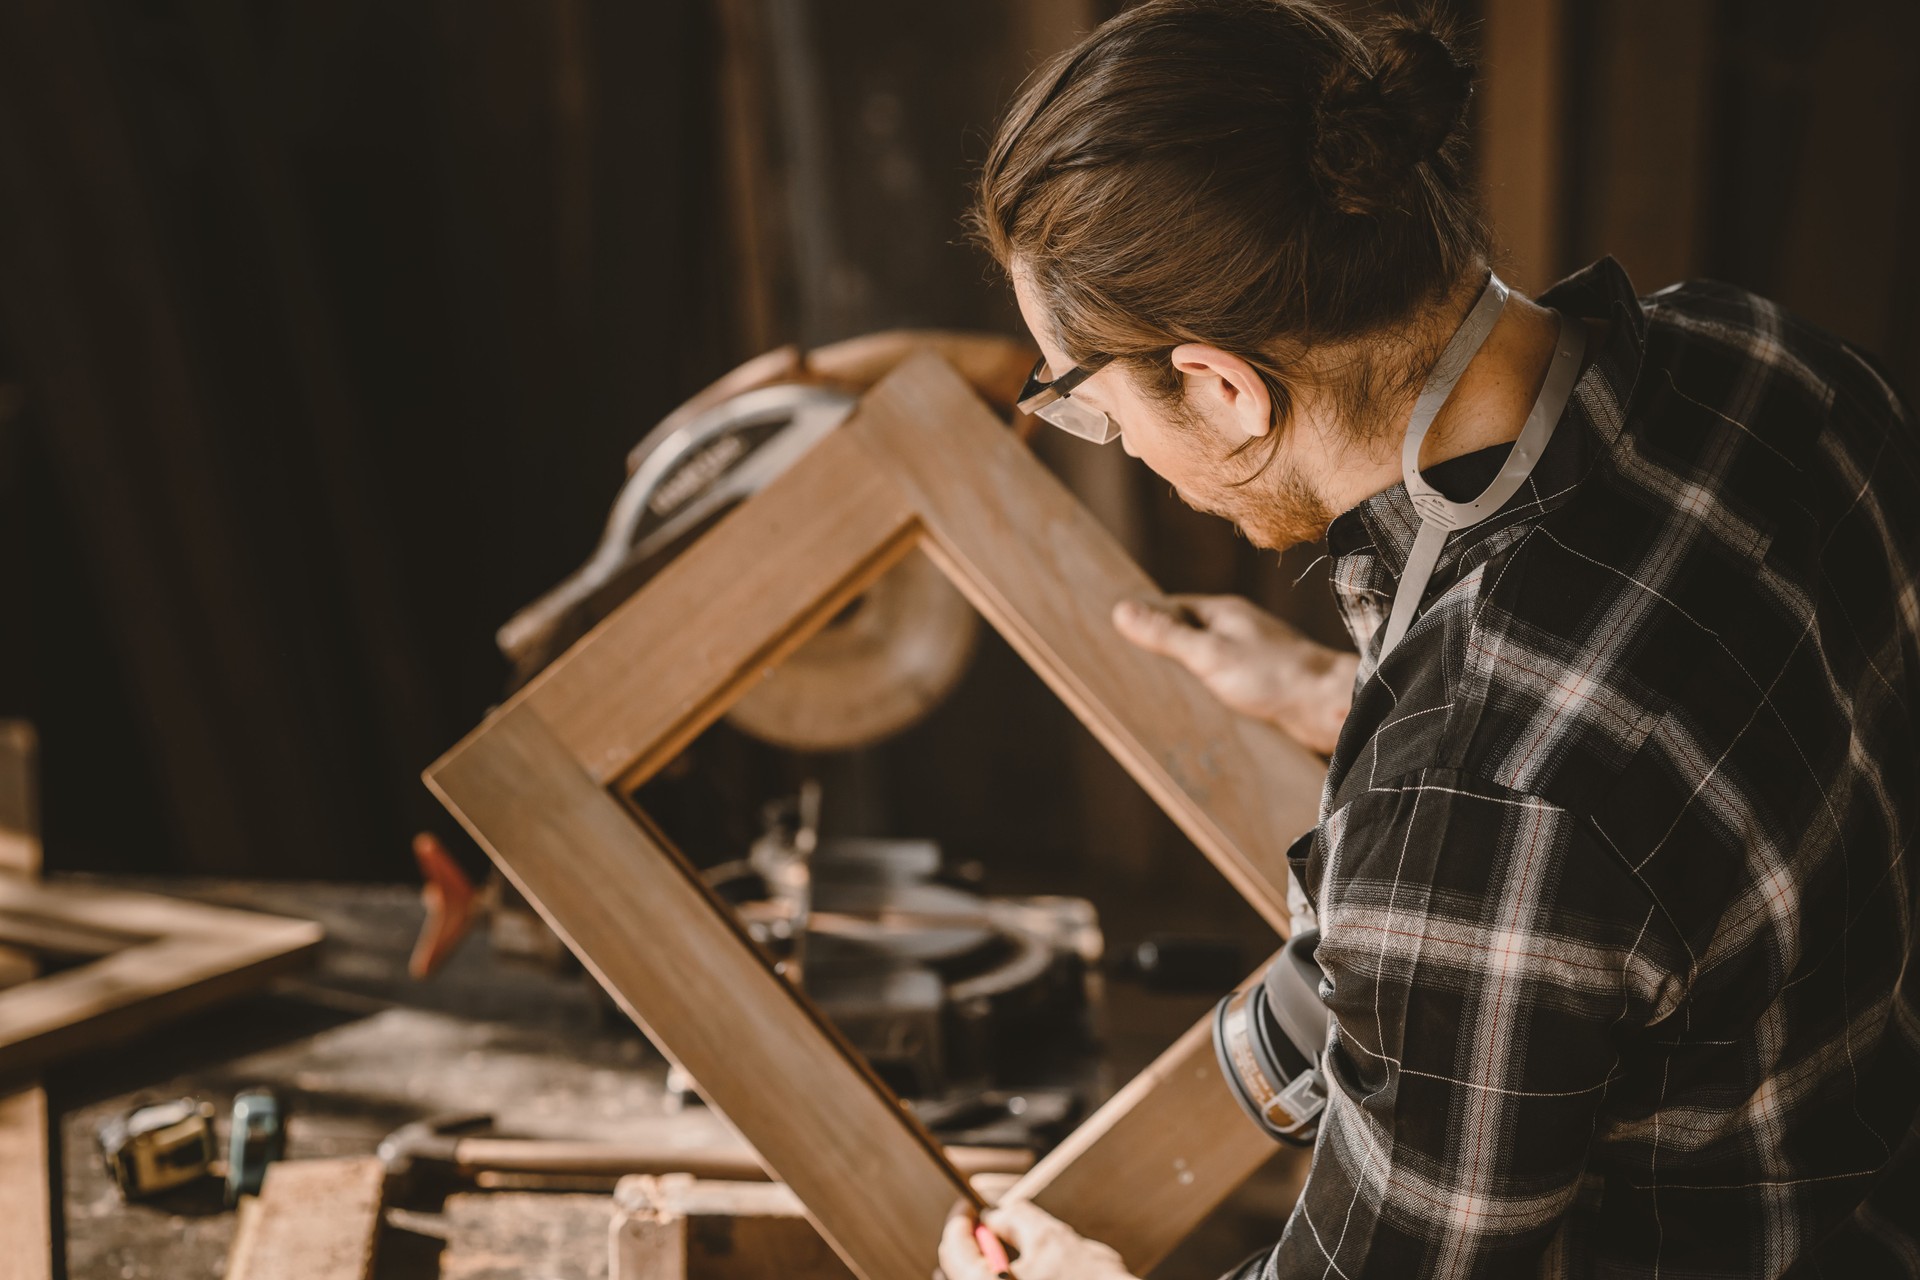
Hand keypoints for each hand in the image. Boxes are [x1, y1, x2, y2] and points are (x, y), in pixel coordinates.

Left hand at [937, 1201, 1138, 1279]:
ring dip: (987, 1262)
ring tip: (1008, 1246)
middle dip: (971, 1242)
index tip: (967, 1206)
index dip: (960, 1220)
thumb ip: (1017, 1220)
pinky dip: (1004, 1275)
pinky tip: (1025, 1269)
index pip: (953, 1248)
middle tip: (986, 1224)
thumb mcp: (1051, 1240)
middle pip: (960, 1269)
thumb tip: (996, 1215)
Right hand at [1113, 595, 1357, 754]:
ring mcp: (1252, 652)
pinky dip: (1206, 687)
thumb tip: (1122, 610)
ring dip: (1185, 670)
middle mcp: (1238, 627)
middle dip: (1162, 646)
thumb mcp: (1209, 655)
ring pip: (1206, 656)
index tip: (1116, 634)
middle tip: (1130, 668)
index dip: (1144, 619)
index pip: (1171, 607)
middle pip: (1187, 631)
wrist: (1329, 705)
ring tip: (1158, 691)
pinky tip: (1198, 706)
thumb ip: (1167, 635)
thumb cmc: (1273, 676)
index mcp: (1223, 612)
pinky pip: (1223, 678)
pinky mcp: (1264, 679)